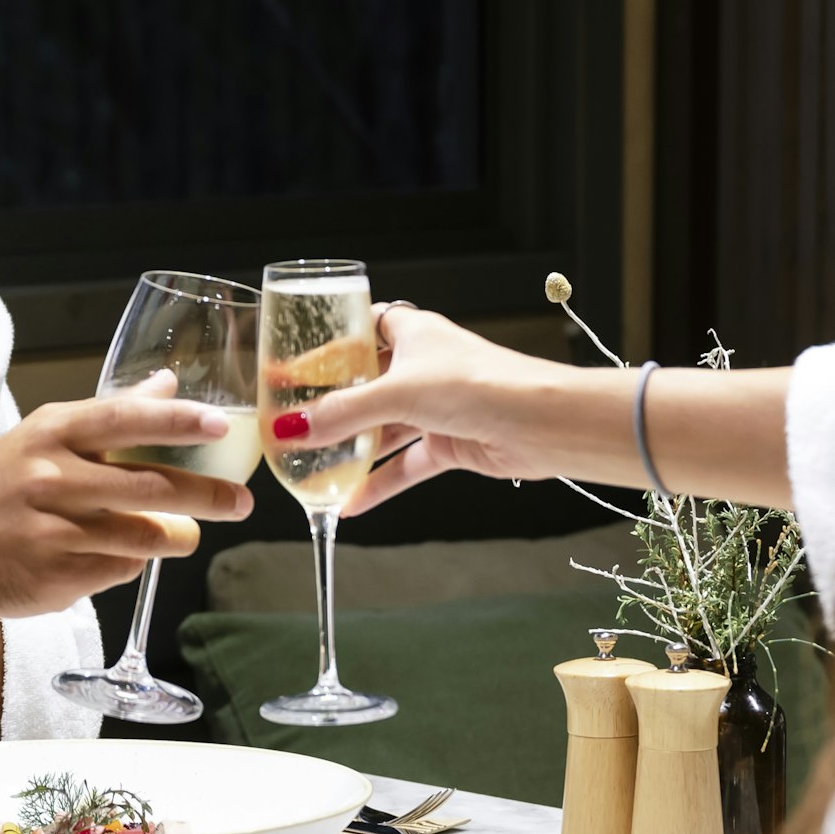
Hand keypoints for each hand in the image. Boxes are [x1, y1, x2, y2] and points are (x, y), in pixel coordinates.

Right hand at [0, 391, 254, 618]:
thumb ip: (111, 412)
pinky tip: (122, 555)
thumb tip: (168, 382)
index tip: (220, 424)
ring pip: (142, 536)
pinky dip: (132, 563)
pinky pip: (119, 570)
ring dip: (177, 536)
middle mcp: (50, 478)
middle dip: (206, 496)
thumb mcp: (45, 436)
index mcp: (50, 433)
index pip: (124, 420)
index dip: (177, 421)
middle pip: (148, 487)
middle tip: (241, 502)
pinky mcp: (56, 577)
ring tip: (188, 533)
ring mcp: (52, 531)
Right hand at [280, 306, 558, 515]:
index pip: (360, 331)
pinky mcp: (450, 443)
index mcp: (412, 332)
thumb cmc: (481, 384)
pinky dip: (379, 483)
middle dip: (331, 407)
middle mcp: (423, 366)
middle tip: (292, 424)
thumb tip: (292, 429)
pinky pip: (404, 464)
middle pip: (366, 385)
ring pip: (383, 428)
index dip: (326, 348)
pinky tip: (349, 502)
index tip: (291, 370)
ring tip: (309, 468)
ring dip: (351, 450)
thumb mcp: (398, 393)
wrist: (543, 423)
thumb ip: (343, 413)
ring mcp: (437, 407)